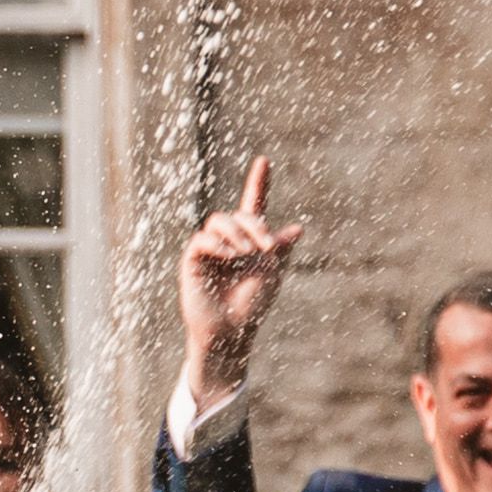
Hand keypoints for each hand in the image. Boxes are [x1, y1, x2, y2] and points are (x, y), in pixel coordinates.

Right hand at [178, 156, 299, 404]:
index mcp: (250, 240)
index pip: (253, 205)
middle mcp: (229, 240)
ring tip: (244, 254)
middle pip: (239, 214)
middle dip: (255, 225)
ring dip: (236, 233)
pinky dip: (217, 244)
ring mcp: (210, 249)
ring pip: (219, 221)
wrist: (231, 330)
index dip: (258, 182)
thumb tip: (298, 228)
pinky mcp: (193, 260)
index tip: (264, 160)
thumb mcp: (272, 273)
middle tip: (267, 247)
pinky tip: (229, 256)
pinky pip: (202, 240)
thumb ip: (280, 249)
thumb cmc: (252, 305)